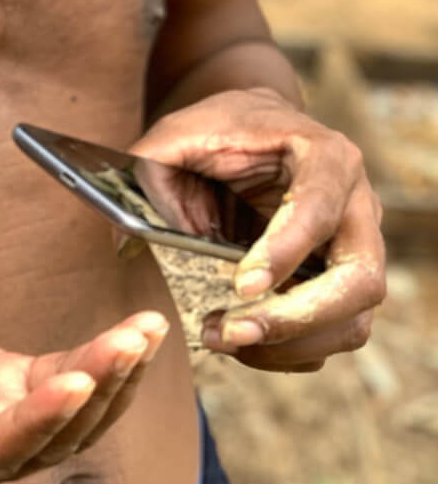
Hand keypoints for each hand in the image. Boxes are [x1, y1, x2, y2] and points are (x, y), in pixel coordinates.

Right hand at [0, 308, 167, 483]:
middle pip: (44, 441)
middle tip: (129, 347)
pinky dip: (102, 359)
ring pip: (68, 419)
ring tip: (148, 334)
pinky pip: (62, 377)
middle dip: (93, 396)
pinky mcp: (0, 387)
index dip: (31, 423)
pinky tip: (139, 332)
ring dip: (112, 379)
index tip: (72, 383)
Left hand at [133, 87, 384, 371]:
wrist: (254, 133)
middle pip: (360, 279)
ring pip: (354, 318)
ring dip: (291, 343)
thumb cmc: (218, 131)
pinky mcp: (344, 284)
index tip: (241, 286)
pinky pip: (336, 334)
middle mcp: (356, 205)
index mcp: (324, 156)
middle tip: (232, 332)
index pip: (320, 209)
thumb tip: (123, 240)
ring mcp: (357, 249)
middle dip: (298, 317)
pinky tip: (241, 342)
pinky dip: (291, 351)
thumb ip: (148, 171)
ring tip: (222, 338)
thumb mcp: (177, 135)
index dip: (285, 250)